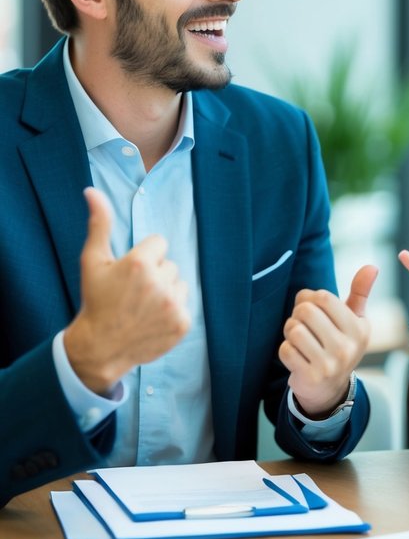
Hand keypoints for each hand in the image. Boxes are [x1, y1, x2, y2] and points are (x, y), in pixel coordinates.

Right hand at [63, 187, 190, 393]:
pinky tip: (153, 319)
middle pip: (169, 264)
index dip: (144, 257)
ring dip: (166, 291)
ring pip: (179, 283)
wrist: (100, 348)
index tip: (129, 275)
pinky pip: (185, 303)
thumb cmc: (96, 300)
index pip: (159, 243)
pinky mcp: (183, 323)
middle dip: (154, 275)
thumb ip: (99, 224)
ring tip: (143, 306)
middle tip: (133, 293)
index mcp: (140, 263)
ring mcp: (173, 304)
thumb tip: (92, 191)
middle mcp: (159, 282)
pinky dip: (172, 311)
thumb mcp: (93, 261)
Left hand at [278, 265, 377, 417]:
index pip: (324, 297)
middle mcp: (347, 348)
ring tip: (299, 338)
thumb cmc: (340, 344)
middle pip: (306, 311)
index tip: (311, 306)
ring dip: (290, 331)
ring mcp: (329, 365)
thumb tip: (372, 266)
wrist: (330, 389)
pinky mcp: (310, 377)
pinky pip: (285, 350)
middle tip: (303, 323)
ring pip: (294, 330)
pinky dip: (285, 349)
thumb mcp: (354, 320)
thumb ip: (360, 292)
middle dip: (298, 313)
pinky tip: (296, 354)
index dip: (310, 297)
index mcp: (358, 329)